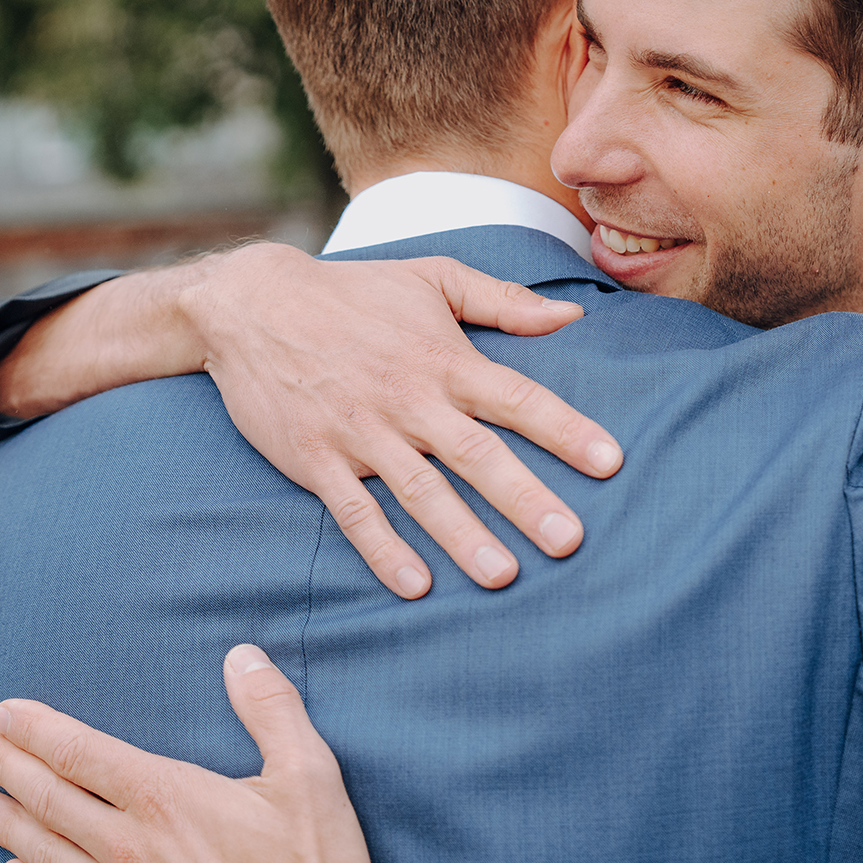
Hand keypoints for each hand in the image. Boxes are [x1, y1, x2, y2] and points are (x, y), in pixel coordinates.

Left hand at [0, 644, 371, 862]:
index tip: (4, 712)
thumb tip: (242, 656)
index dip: (37, 729)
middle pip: (49, 798)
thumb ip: (272, 710)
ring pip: (45, 853)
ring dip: (8, 824)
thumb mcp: (310, 777)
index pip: (81, 753)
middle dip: (7, 766)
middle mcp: (132, 846)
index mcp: (167, 798)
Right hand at [180, 245, 623, 597]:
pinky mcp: (317, 460)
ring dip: (462, 536)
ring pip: (421, 492)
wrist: (252, 304)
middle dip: (525, 498)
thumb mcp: (432, 278)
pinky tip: (415, 584)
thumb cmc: (354, 291)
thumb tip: (572, 316)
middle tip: (569, 540)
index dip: (566, 429)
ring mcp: (361, 433)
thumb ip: (503, 300)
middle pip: (477, 455)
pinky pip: (355, 512)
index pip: (517, 397)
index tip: (610, 462)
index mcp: (444, 358)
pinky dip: (383, 549)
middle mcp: (409, 399)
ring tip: (502, 576)